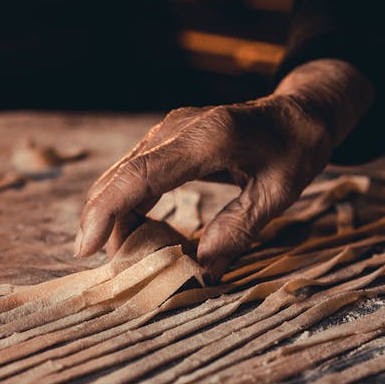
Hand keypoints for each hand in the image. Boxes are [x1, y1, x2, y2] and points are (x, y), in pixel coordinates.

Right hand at [74, 60, 373, 279]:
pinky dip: (129, 204)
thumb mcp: (278, 193)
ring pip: (124, 175)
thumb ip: (238, 229)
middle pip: (123, 175)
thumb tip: (201, 271)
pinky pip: (137, 172)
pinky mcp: (169, 138)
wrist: (298, 112)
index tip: (86, 247)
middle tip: (103, 265)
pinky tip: (134, 232)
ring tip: (124, 257)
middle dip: (103, 221)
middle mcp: (180, 128)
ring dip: (115, 216)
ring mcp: (170, 130)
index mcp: (209, 138)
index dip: (108, 211)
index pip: (142, 175)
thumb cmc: (295, 150)